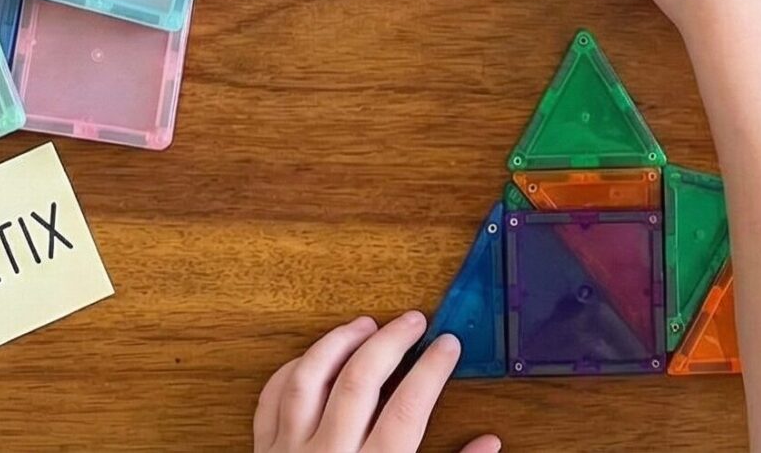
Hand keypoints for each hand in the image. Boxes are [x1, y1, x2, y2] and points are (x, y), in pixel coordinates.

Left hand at [253, 312, 498, 452]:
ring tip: (365, 324)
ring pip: (308, 380)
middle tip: (415, 320)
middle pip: (357, 383)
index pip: (406, 410)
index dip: (430, 371)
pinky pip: (271, 400)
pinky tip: (316, 358)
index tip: (449, 345)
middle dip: (389, 342)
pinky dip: (293, 370)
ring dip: (337, 343)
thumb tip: (489, 444)